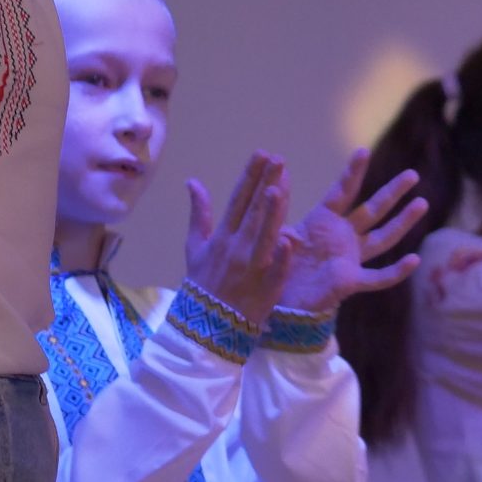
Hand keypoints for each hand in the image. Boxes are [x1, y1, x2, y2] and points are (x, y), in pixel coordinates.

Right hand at [182, 153, 295, 330]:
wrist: (206, 327)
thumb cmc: (204, 283)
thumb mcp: (195, 248)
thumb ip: (199, 214)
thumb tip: (193, 181)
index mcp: (221, 237)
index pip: (237, 200)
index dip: (250, 176)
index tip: (261, 154)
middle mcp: (236, 248)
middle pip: (253, 211)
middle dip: (265, 184)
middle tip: (278, 159)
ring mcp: (251, 268)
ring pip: (263, 235)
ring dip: (270, 212)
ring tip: (279, 187)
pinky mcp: (265, 288)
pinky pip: (275, 270)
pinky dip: (280, 256)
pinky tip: (288, 238)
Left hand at [275, 149, 430, 314]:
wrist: (277, 297)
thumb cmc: (278, 263)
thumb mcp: (276, 232)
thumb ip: (278, 210)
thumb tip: (274, 181)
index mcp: (325, 220)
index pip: (344, 191)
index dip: (353, 172)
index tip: (362, 150)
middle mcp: (344, 235)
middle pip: (374, 209)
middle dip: (393, 192)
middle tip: (413, 174)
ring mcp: (351, 257)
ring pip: (384, 237)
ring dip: (403, 222)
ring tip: (423, 203)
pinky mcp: (351, 281)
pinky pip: (378, 277)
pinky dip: (397, 271)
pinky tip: (415, 260)